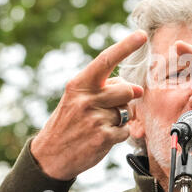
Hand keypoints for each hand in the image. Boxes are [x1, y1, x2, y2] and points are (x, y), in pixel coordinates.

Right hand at [30, 31, 147, 179]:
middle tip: (107, 108)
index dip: (125, 46)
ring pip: (126, 112)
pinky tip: (101, 137)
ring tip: (98, 125)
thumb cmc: (69, 122)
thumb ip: (106, 89)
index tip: (142, 35)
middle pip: (127, 90)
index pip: (105, 60)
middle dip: (126, 98)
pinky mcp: (102, 138)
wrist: (49, 156)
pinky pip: (125, 130)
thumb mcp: (79, 98)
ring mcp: (94, 119)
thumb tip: (137, 89)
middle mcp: (86, 99)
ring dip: (119, 118)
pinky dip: (119, 134)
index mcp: (79, 84)